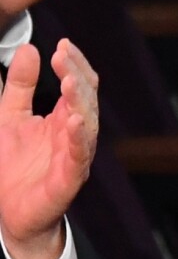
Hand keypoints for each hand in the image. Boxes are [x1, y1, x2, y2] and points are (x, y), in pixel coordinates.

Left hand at [0, 38, 98, 258]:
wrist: (12, 213)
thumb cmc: (15, 168)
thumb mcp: (10, 116)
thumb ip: (20, 86)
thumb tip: (30, 50)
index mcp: (62, 121)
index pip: (78, 87)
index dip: (73, 66)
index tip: (61, 45)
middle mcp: (73, 137)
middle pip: (85, 102)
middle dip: (76, 77)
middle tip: (63, 54)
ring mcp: (74, 158)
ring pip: (87, 127)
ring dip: (80, 103)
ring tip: (69, 81)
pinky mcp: (68, 181)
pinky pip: (78, 158)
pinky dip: (78, 139)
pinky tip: (74, 120)